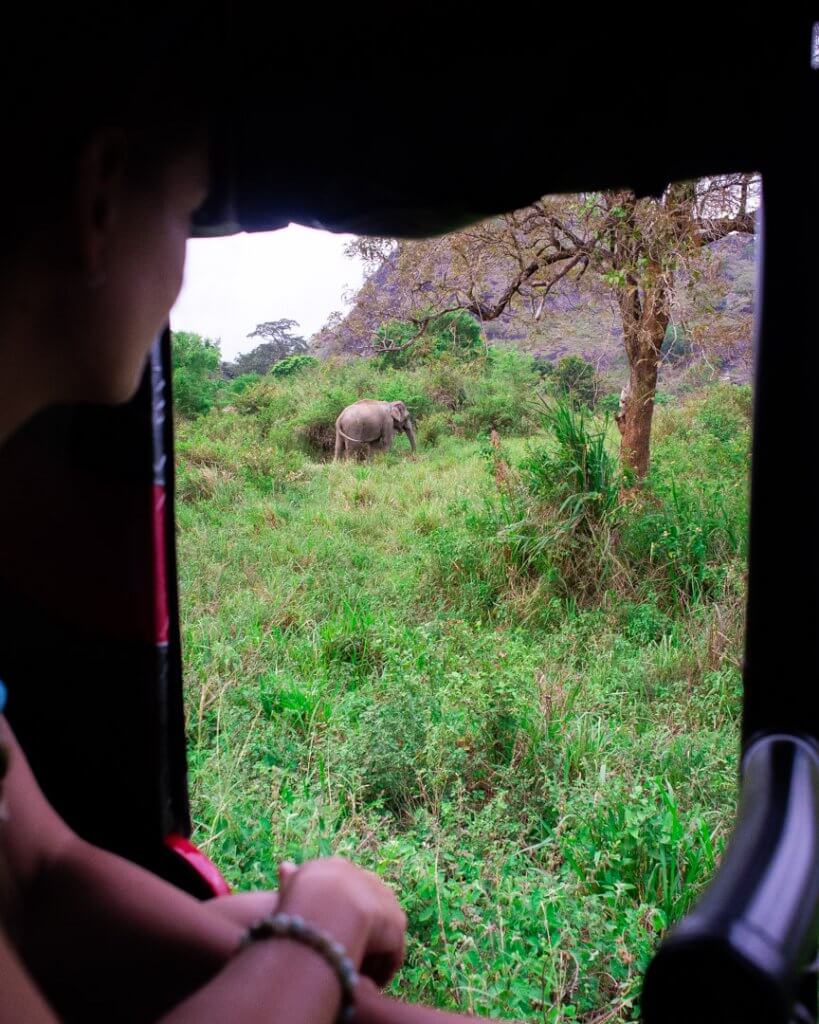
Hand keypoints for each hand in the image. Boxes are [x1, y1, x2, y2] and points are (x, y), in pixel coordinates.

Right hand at [277, 857, 406, 985]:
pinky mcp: (396, 924)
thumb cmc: (300, 898)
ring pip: (378, 931)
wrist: (328, 906)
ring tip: (355, 977)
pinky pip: (390, 951)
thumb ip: (290, 880)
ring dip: (369, 952)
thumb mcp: (290, 886)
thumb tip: (284, 867)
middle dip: (356, 930)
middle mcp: (366, 878)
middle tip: (341, 956)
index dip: (334, 913)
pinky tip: (367, 985)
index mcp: (339, 868)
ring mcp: (384, 900)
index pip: (342, 890)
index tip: (325, 934)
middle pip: (363, 908)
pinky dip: (380, 970)